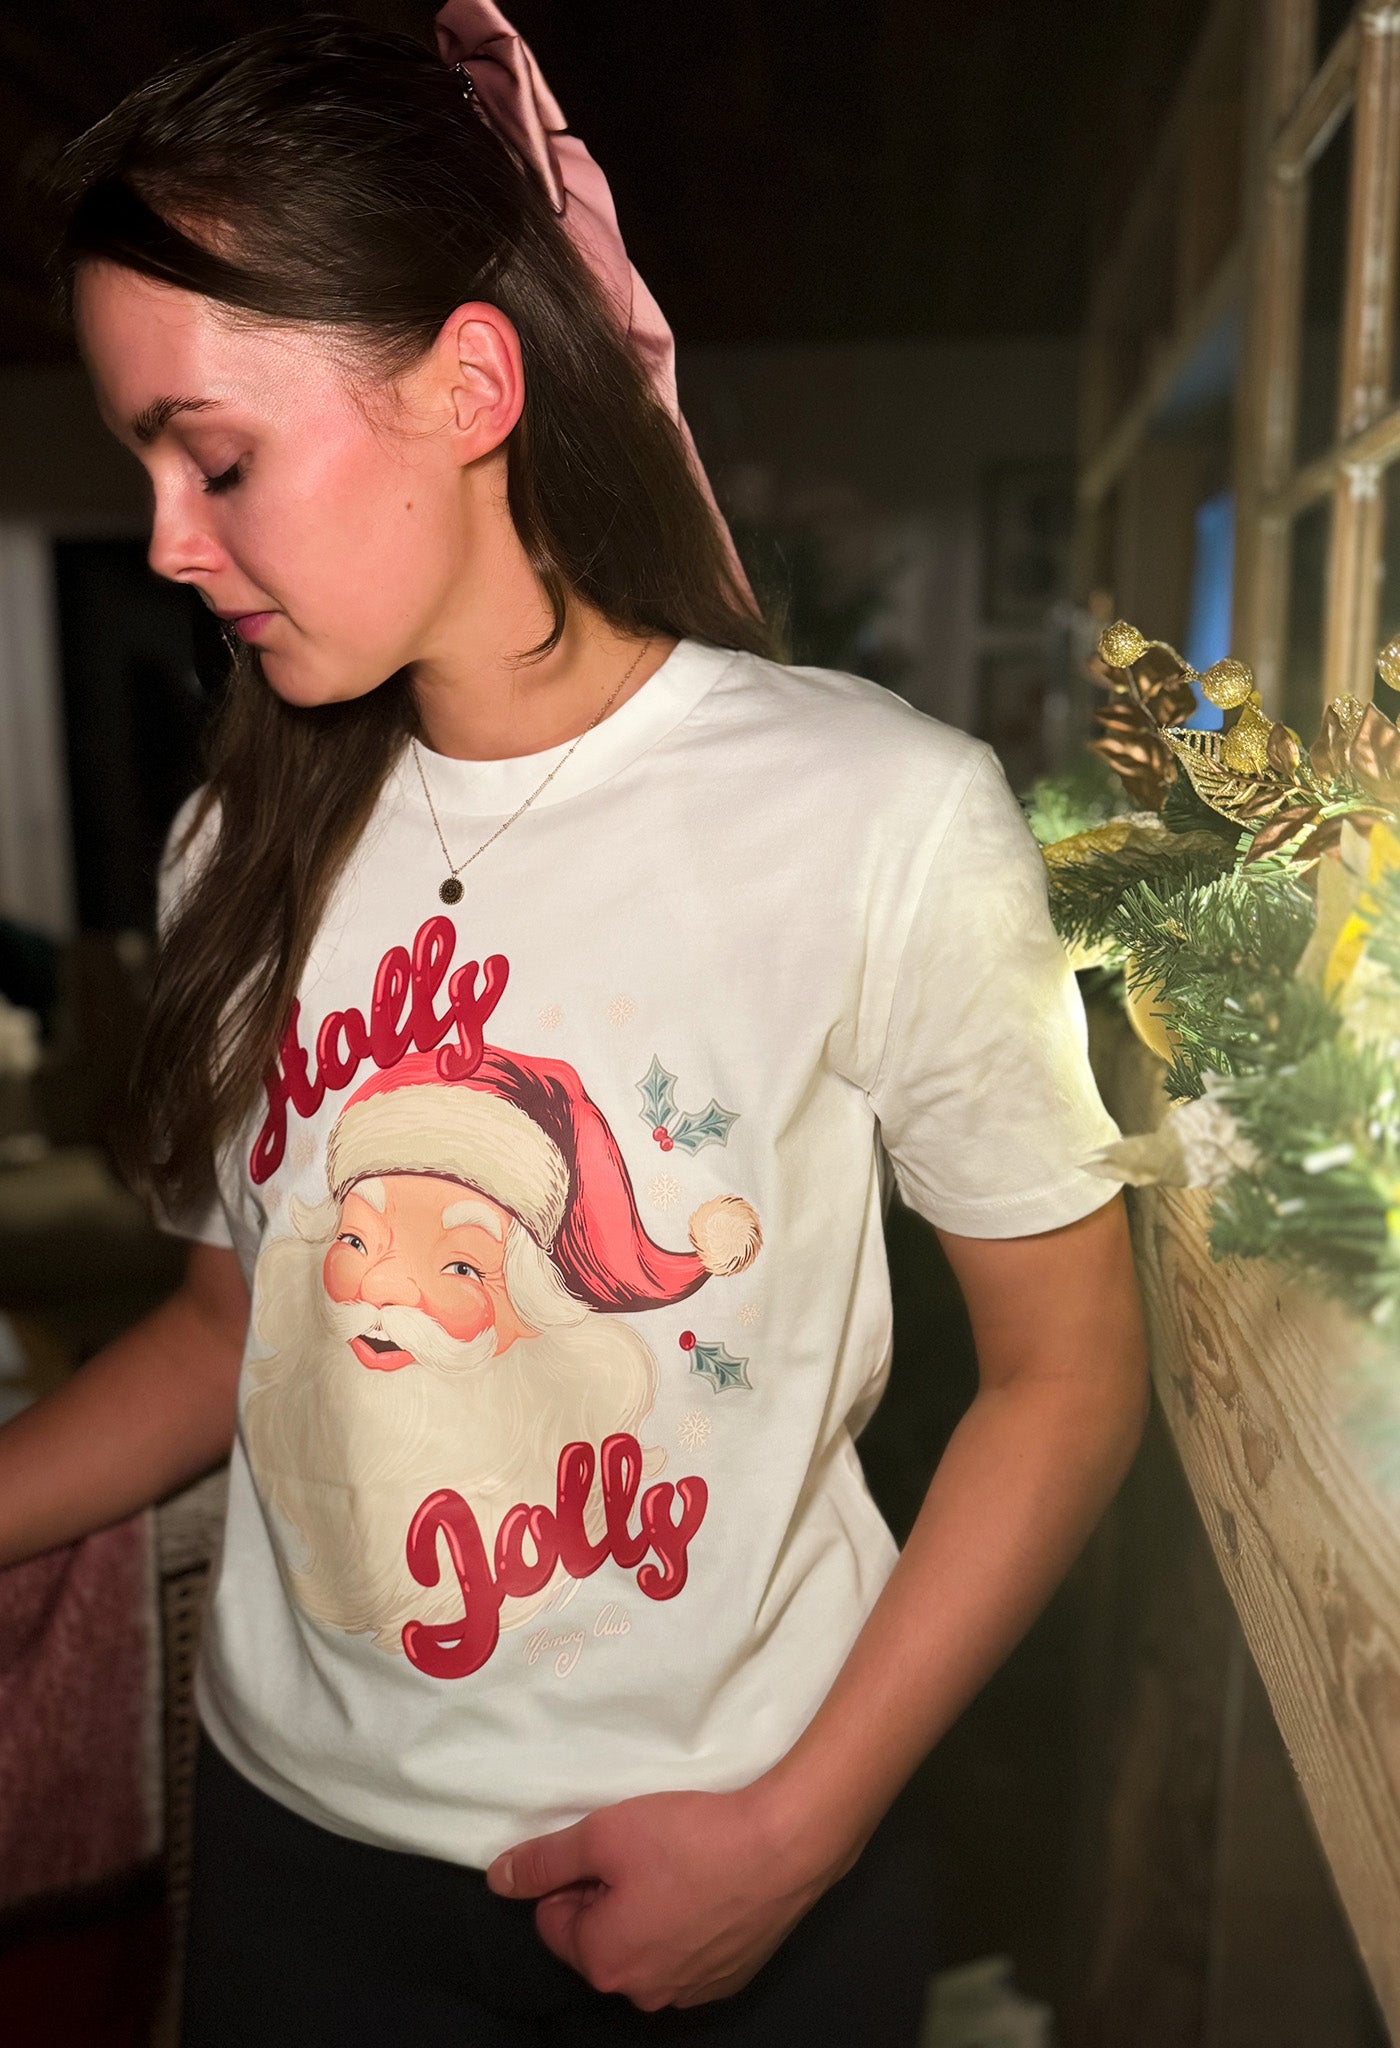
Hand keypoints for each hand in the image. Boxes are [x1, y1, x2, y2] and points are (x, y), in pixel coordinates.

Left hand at [484, 1781, 861, 2011]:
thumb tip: (498, 1879)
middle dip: (610, 1897)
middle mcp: (644, 1993)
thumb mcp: (603, 1834)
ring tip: (680, 1863)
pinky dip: (689, 1922)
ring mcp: (693, 1992)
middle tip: (643, 1850)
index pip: (554, 1922)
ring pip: (646, 1946)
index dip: (573, 1877)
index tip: (608, 1847)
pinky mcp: (731, 1978)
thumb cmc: (688, 1837)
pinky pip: (688, 1951)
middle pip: (601, 1938)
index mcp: (605, 1963)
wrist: (784, 1846)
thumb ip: (544, 1860)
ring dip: (649, 1910)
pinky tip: (709, 1883)